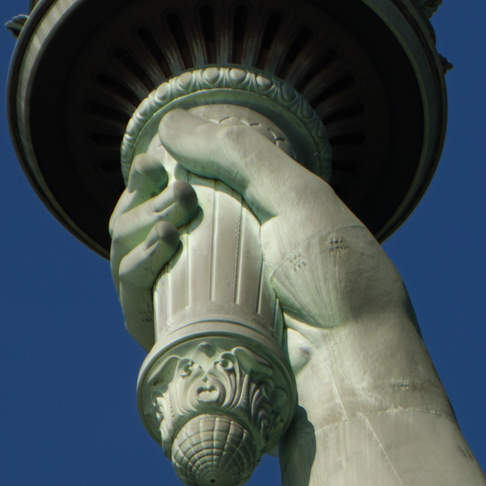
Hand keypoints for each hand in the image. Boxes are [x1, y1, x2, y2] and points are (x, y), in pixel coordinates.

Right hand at [108, 108, 411, 349]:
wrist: (353, 361)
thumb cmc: (339, 279)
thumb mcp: (299, 198)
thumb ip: (240, 154)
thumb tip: (170, 124)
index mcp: (247, 228)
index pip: (177, 192)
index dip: (157, 174)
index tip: (154, 162)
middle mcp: (219, 265)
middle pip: (145, 222)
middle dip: (147, 198)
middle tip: (179, 192)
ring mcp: (197, 306)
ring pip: (132, 259)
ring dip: (137, 226)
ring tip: (171, 220)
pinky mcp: (182, 345)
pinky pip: (137, 304)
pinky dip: (133, 270)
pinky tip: (158, 247)